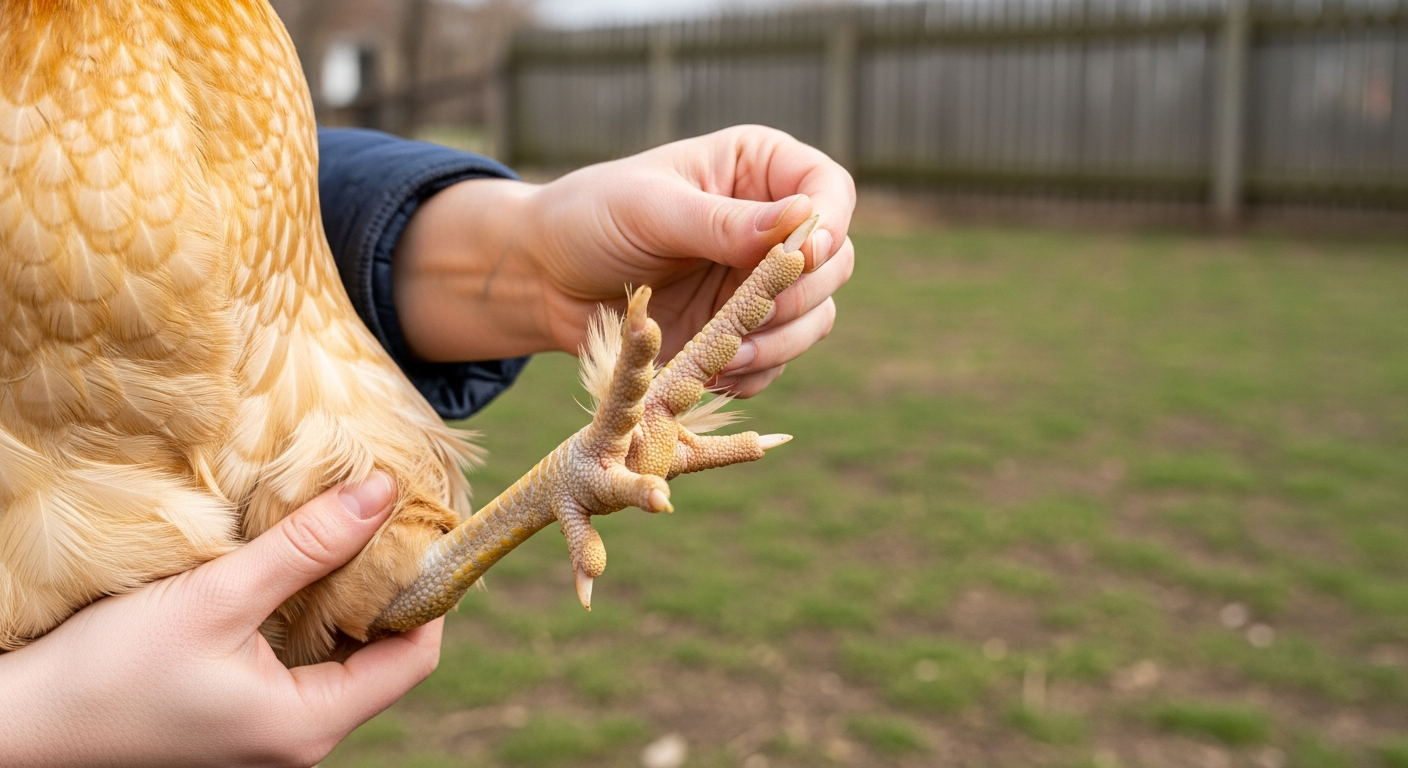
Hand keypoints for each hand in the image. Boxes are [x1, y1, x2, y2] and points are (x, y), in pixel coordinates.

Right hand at [0, 474, 441, 767]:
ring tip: (346, 529)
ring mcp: (271, 728)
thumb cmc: (110, 671)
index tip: (424, 529)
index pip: (415, 656)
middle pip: (384, 654)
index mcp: (309, 724)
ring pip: (342, 654)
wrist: (23, 724)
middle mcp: (301, 737)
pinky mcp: (243, 712)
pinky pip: (303, 659)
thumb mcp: (216, 599)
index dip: (430, 591)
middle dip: (388, 584)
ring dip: (347, 593)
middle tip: (387, 517)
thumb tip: (383, 494)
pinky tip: (296, 566)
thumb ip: (305, 548)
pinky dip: (310, 610)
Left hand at [393, 125, 855, 397]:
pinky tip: (715, 374)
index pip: (828, 189)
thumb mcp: (651, 210)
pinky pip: (777, 361)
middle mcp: (769, 226)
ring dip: (783, 343)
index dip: (830, 225)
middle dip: (801, 295)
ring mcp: (758, 282)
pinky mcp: (741, 332)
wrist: (544, 278)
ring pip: (815, 318)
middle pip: (835, 262)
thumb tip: (800, 218)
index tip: (804, 256)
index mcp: (757, 170)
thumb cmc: (590, 219)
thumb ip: (722, 221)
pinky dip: (756, 373)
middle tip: (754, 316)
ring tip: (728, 356)